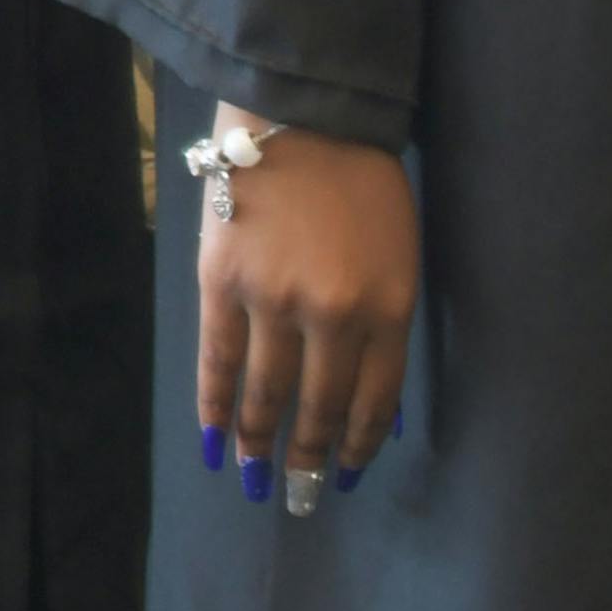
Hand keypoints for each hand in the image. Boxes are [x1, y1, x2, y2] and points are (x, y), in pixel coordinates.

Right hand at [194, 117, 420, 485]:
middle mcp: (334, 314)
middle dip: (307, 458)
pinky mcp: (222, 282)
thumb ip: (387, 325)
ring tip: (251, 476)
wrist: (302, 114)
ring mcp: (274, 299)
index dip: (357, 445)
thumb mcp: (400, 254)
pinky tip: (212, 437)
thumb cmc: (362, 182)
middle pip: (319, 406)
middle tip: (299, 496)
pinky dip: (213, 403)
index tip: (345, 475)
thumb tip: (372, 407)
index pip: (374, 400)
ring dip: (257, 442)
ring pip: (264, 391)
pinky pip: (217, 358)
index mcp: (390, 306)